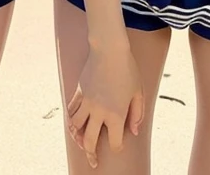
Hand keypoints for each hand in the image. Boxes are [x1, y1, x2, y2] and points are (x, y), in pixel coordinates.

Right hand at [67, 43, 143, 168]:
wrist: (109, 48)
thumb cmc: (127, 69)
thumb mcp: (138, 92)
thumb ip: (137, 114)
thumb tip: (134, 131)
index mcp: (116, 114)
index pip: (115, 142)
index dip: (117, 148)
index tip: (118, 147)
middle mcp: (99, 111)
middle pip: (89, 140)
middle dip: (91, 153)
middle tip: (93, 160)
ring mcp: (87, 102)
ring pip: (76, 127)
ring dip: (77, 137)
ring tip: (81, 142)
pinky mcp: (79, 92)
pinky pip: (71, 111)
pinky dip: (71, 120)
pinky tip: (74, 124)